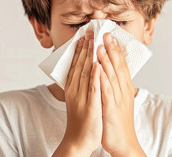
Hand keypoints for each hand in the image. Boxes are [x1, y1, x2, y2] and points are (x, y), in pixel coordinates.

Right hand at [53, 31, 101, 156]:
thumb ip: (82, 84)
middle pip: (80, 64)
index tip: (85, 35)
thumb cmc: (81, 119)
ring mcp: (82, 97)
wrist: (78, 140)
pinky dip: (95, 76)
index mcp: (73, 87)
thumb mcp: (80, 98)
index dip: (81, 49)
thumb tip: (87, 70)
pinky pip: (93, 88)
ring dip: (89, 56)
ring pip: (85, 72)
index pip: (76, 64)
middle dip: (85, 47)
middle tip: (89, 31)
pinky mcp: (91, 105)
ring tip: (93, 41)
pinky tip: (97, 65)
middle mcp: (75, 89)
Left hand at [96, 32, 145, 156]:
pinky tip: (98, 69)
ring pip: (112, 75)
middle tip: (106, 33)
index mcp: (125, 87)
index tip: (111, 35)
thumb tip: (111, 71)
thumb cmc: (119, 120)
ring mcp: (118, 99)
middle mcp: (123, 90)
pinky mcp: (111, 108)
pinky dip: (102, 78)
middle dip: (111, 48)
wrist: (124, 142)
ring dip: (106, 60)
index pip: (121, 64)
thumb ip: (116, 85)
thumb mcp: (119, 99)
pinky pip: (106, 91)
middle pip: (118, 66)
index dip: (116, 49)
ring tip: (100, 45)